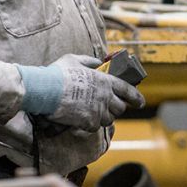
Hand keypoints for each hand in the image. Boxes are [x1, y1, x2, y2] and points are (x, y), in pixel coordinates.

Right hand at [16, 53, 144, 131]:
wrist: (45, 90)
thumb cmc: (59, 73)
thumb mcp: (74, 59)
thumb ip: (89, 61)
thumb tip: (98, 62)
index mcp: (105, 80)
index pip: (127, 90)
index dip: (136, 97)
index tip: (141, 103)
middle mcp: (105, 96)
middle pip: (120, 108)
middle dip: (116, 108)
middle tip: (108, 106)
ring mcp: (98, 110)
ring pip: (109, 119)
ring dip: (104, 117)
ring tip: (94, 113)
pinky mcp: (88, 122)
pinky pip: (95, 127)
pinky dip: (90, 124)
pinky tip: (81, 120)